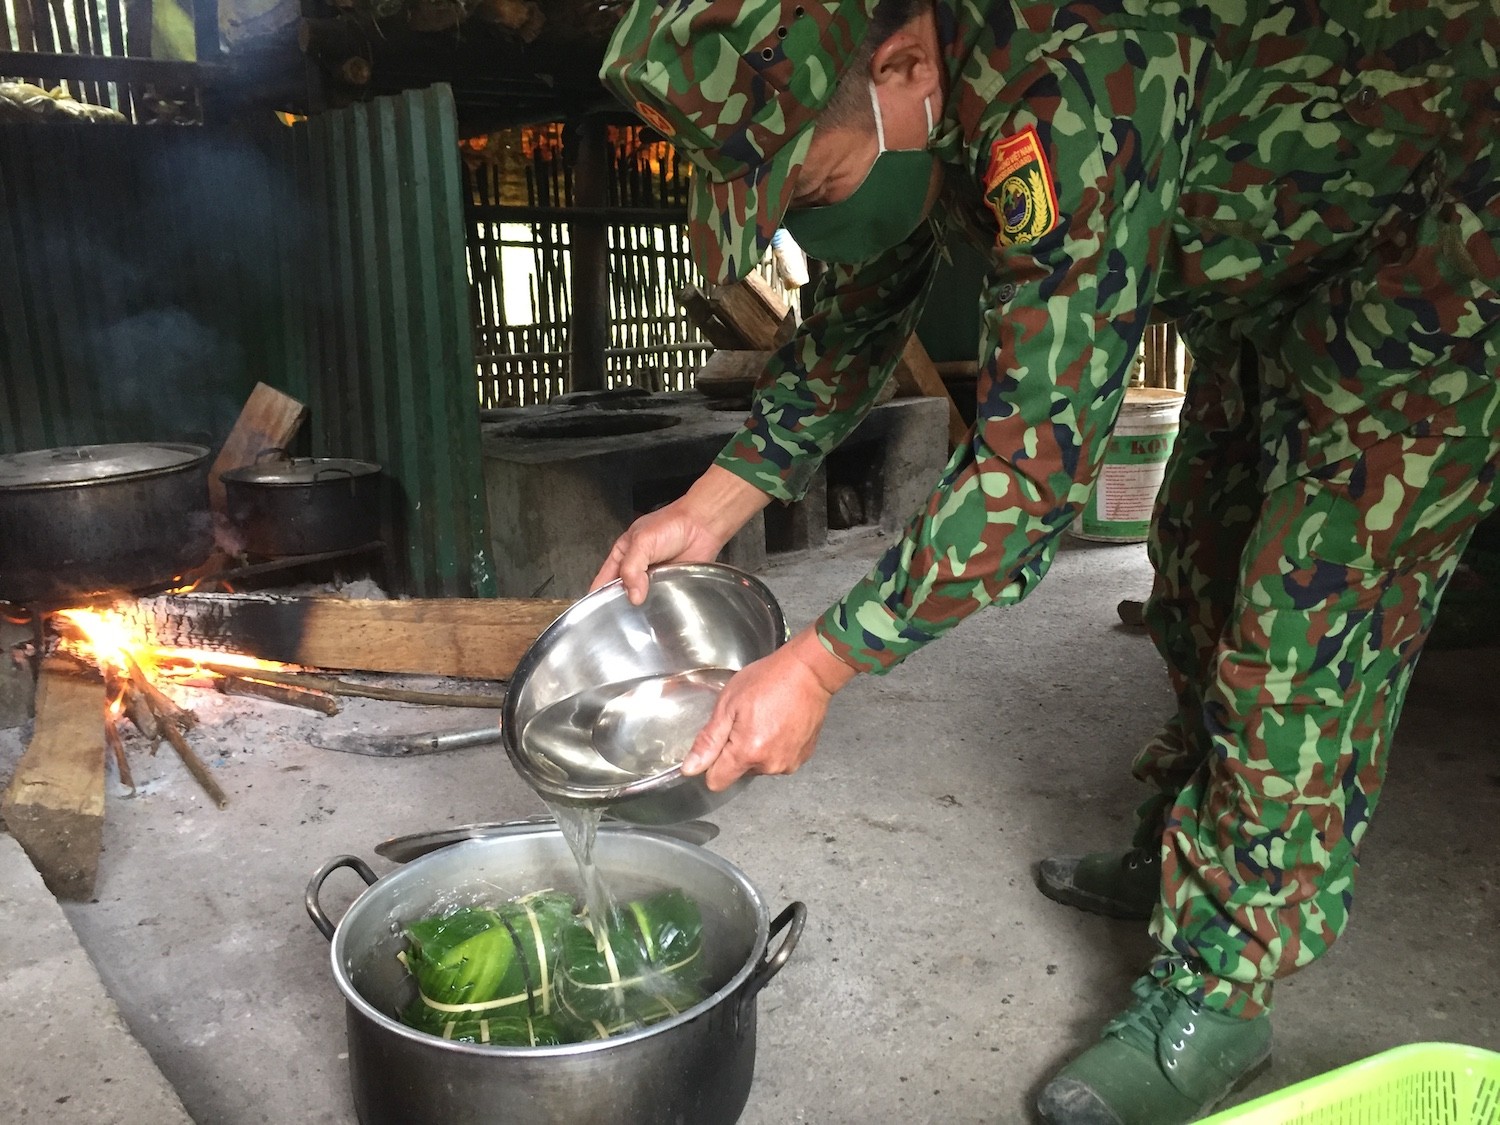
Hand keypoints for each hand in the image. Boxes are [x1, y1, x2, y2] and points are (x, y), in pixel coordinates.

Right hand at [590, 466, 772, 604]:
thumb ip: (632, 568)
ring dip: (641, 608)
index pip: (603, 580)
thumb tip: (632, 596)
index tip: (593, 614)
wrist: (702, 526)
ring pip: (641, 600)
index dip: (597, 596)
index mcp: (622, 555)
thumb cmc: (671, 525)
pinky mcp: (671, 586)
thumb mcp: (642, 542)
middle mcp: (636, 569)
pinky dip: (660, 608)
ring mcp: (653, 579)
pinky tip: (659, 615)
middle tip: (620, 622)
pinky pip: (661, 601)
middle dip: (619, 605)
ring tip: (639, 622)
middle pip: (621, 593)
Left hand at [683, 628, 857, 790]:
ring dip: (757, 749)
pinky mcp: (803, 756)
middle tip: (745, 720)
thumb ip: (709, 740)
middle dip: (736, 751)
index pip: (717, 781)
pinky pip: (778, 759)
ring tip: (766, 719)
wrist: (809, 672)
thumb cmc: (769, 681)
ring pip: (759, 766)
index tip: (718, 742)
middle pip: (739, 772)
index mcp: (747, 753)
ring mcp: (789, 763)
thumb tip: (690, 768)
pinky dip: (775, 746)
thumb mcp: (728, 704)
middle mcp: (770, 765)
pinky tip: (780, 724)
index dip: (711, 763)